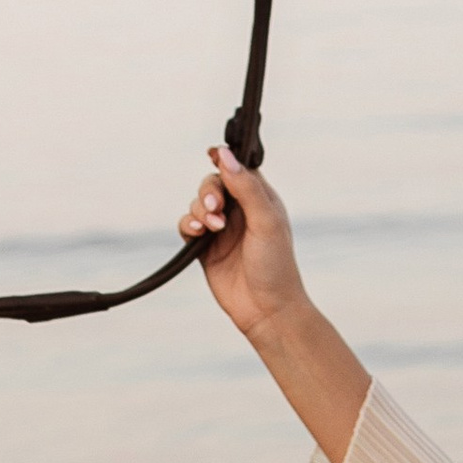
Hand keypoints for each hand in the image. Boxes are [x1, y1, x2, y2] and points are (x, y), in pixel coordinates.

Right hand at [177, 143, 368, 462]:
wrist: (267, 309)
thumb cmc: (276, 265)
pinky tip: (197, 233)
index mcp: (261, 199)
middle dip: (209, 191)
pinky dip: (188, 224)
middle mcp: (241, 211)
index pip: (239, 169)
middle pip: (213, 183)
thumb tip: (225, 155)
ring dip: (199, 209)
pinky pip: (187, 225)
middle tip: (215, 207)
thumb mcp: (266, 220)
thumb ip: (246, 187)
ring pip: (198, 203)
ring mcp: (222, 229)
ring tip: (211, 227)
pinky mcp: (205, 248)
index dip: (225, 160)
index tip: (211, 153)